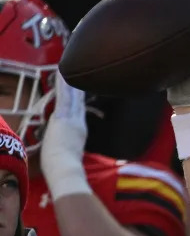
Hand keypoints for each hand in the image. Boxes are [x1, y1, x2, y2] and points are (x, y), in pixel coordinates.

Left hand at [39, 72, 89, 198]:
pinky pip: (64, 97)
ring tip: (68, 67)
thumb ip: (73, 147)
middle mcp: (77, 122)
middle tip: (78, 72)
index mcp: (78, 130)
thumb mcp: (71, 154)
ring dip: (70, 82)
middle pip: (77, 100)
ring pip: (71, 96)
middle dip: (76, 87)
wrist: (65, 168)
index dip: (79, 99)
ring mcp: (71, 118)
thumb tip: (72, 148)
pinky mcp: (63, 116)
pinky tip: (63, 73)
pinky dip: (64, 85)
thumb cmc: (66, 167)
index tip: (80, 89)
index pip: (78, 111)